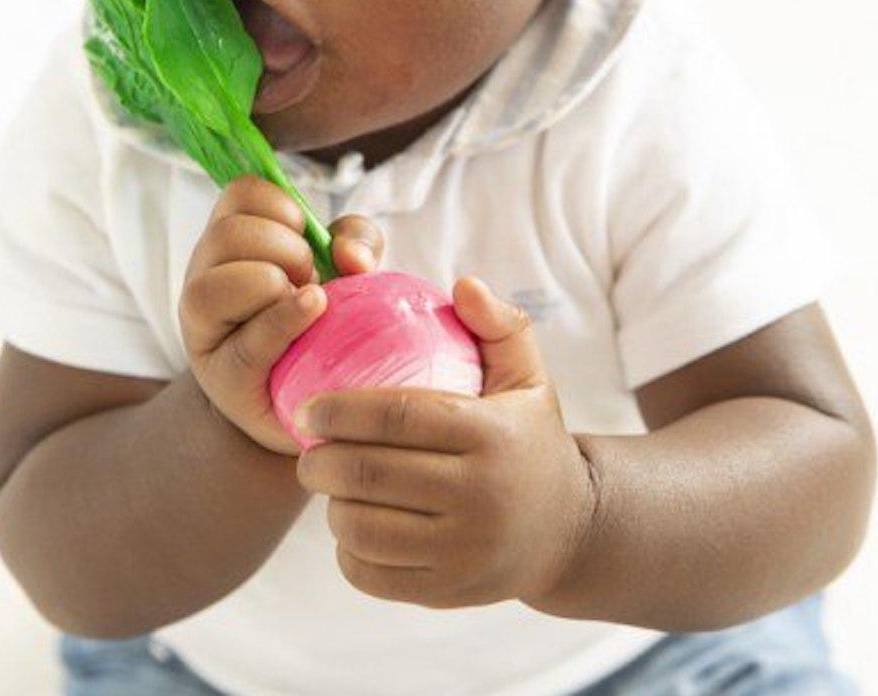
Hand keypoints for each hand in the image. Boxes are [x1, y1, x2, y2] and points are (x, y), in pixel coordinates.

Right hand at [180, 175, 385, 455]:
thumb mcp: (346, 267)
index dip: (283, 207)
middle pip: (229, 234)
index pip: (241, 192)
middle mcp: (203, 275)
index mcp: (230, 240)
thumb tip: (348, 254)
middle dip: (286, 249)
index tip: (306, 239)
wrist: (319, 399)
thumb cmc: (325, 319)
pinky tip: (314, 312)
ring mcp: (204, 329)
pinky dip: (286, 321)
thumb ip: (357, 241)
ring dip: (274, 284)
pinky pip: (249, 342)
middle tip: (309, 277)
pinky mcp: (224, 377)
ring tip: (306, 304)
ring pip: (215, 286)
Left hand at [294, 276, 596, 607]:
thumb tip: (461, 284)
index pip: (398, 417)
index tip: (308, 406)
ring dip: (329, 504)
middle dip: (319, 459)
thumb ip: (497, 324)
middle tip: (307, 447)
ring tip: (329, 484)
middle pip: (369, 475)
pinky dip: (346, 549)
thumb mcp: (528, 376)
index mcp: (491, 435)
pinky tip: (350, 524)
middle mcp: (480, 497)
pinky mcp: (449, 592)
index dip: (341, 410)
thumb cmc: (530, 437)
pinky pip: (372, 574)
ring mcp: (465, 552)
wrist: (570, 530)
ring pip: (362, 528)